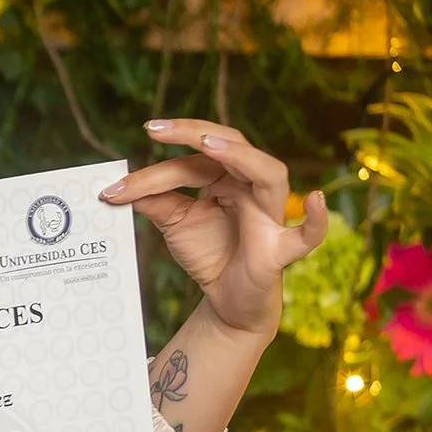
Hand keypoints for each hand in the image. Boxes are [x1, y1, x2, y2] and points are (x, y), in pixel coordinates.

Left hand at [99, 119, 327, 338]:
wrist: (227, 302)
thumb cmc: (209, 254)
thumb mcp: (175, 224)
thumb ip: (155, 202)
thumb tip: (118, 189)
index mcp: (228, 176)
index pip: (193, 161)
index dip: (154, 171)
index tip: (114, 184)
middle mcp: (252, 186)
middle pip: (230, 147)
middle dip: (194, 134)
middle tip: (156, 129)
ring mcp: (270, 215)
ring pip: (268, 174)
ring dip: (241, 156)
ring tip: (210, 146)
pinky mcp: (280, 250)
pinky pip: (307, 236)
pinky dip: (316, 220)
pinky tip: (315, 199)